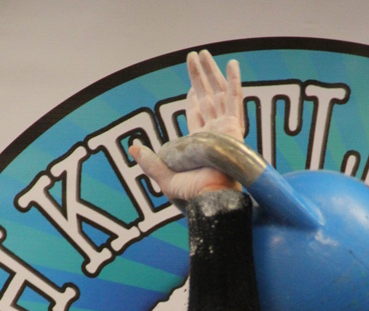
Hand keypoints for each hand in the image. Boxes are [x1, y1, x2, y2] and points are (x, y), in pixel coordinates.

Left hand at [130, 50, 244, 203]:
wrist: (209, 199)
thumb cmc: (191, 194)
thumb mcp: (164, 175)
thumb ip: (149, 161)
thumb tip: (133, 148)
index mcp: (200, 144)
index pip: (197, 114)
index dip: (193, 97)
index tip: (192, 85)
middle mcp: (214, 134)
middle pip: (206, 98)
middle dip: (199, 77)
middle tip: (193, 58)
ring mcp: (225, 129)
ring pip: (218, 93)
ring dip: (210, 73)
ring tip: (202, 54)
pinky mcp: (233, 128)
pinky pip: (234, 99)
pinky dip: (234, 81)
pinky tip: (231, 64)